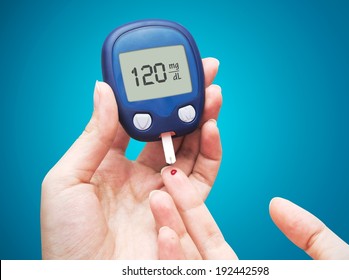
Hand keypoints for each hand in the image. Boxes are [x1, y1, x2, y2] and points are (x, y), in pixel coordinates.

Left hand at [40, 58, 222, 258]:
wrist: (84, 279)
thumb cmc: (66, 237)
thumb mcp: (67, 179)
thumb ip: (93, 136)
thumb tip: (105, 91)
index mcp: (111, 163)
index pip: (139, 121)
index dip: (154, 97)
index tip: (166, 75)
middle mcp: (141, 174)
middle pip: (171, 132)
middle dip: (188, 104)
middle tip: (203, 78)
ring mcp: (163, 191)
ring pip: (191, 150)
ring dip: (203, 122)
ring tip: (212, 98)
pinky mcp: (181, 209)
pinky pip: (202, 178)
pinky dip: (210, 153)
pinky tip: (211, 130)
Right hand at [152, 169, 348, 259]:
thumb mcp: (332, 261)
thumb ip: (308, 232)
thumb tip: (276, 204)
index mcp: (244, 274)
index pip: (209, 238)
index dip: (193, 209)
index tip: (180, 180)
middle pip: (191, 246)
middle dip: (175, 212)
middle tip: (163, 178)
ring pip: (183, 265)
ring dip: (167, 232)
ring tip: (157, 199)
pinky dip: (173, 263)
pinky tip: (166, 237)